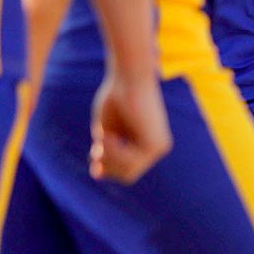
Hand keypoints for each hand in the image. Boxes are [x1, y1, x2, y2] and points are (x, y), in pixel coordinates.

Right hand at [90, 69, 171, 183]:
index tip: (95, 149)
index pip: (127, 171)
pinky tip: (109, 135)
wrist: (128, 77)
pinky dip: (113, 153)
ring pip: (128, 173)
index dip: (108, 167)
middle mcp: (158, 148)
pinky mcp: (155, 145)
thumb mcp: (106, 130)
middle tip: (99, 141)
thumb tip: (98, 175)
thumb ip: (105, 152)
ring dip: (109, 157)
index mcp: (148, 144)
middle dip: (108, 164)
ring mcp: (159, 147)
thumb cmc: (115, 97)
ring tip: (104, 136)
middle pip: (128, 176)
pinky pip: (129, 164)